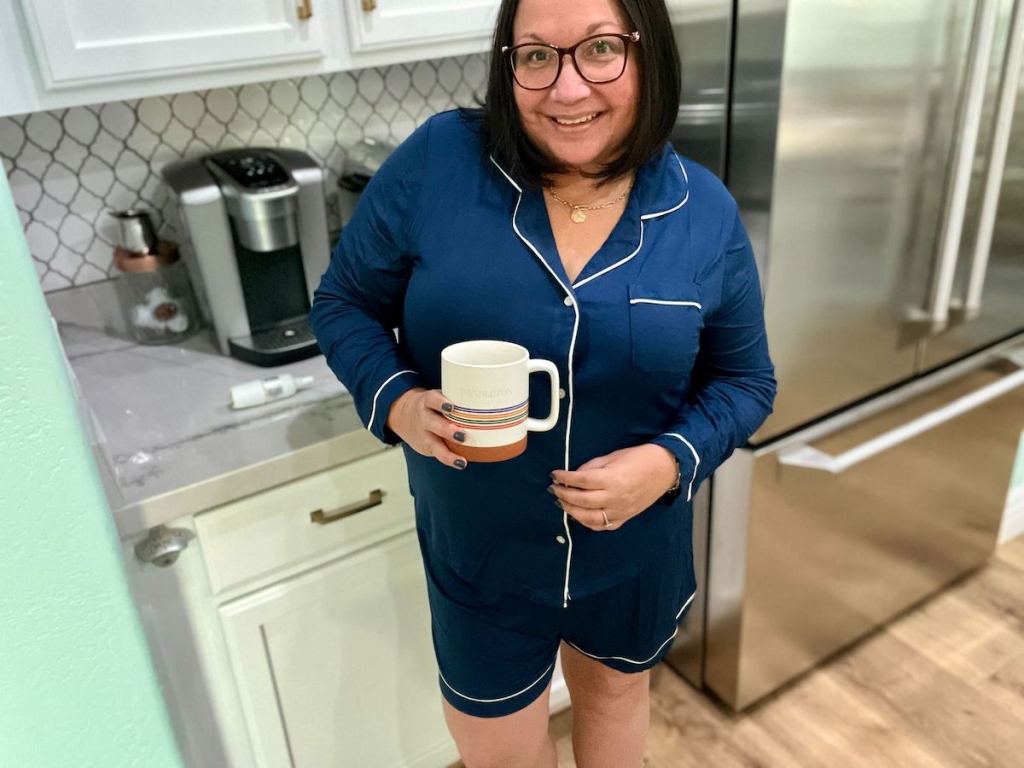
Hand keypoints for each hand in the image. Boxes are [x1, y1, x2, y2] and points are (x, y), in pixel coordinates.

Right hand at [386, 387, 468, 469]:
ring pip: (433, 444)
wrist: (404, 415)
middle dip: (446, 430)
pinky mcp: (426, 446)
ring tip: (461, 460)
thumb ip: (455, 398)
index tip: (451, 407)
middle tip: (462, 435)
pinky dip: (449, 459)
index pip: (433, 400)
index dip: (441, 404)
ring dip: (448, 453)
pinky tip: (461, 463)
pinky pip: (437, 454)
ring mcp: (423, 434)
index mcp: (427, 401)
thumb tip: (489, 398)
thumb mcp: (437, 396)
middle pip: (432, 423)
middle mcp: (424, 418)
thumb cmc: (432, 405)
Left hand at [549, 444, 676, 530]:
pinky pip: (602, 525)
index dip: (564, 478)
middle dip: (563, 495)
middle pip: (582, 500)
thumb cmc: (638, 459)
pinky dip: (587, 522)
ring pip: (589, 517)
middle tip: (554, 489)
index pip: (581, 480)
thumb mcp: (612, 457)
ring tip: (562, 503)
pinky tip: (578, 515)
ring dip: (571, 511)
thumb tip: (573, 476)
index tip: (554, 475)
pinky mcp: (624, 518)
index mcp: (612, 479)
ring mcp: (620, 510)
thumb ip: (592, 467)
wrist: (664, 469)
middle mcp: (615, 497)